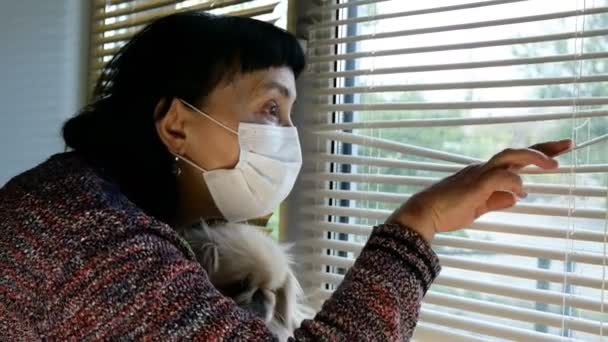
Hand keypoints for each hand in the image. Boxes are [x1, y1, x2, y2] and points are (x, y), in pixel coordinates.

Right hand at [386, 139, 572, 241]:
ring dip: (533, 158)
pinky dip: (514, 183)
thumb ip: (496, 201)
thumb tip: (516, 197)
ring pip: (509, 157)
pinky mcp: (475, 184)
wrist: (423, 214)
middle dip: (543, 149)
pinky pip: (501, 177)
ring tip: (552, 165)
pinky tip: (520, 194)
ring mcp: (477, 174)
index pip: (513, 162)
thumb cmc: (446, 211)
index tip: (556, 154)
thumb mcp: (477, 208)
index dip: (535, 156)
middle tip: (567, 145)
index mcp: (482, 174)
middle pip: (515, 152)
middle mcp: (481, 169)